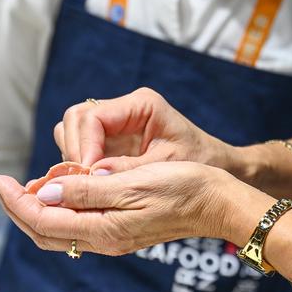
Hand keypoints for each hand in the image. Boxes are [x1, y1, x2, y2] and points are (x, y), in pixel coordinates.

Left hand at [0, 162, 250, 255]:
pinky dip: (58, 211)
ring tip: (21, 187)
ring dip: (35, 211)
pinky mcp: (123, 230)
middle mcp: (106, 240)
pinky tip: (57, 193)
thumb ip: (86, 191)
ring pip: (60, 231)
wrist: (217, 202)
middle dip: (17, 209)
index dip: (15, 201)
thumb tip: (44, 194)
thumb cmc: (182, 187)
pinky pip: (78, 226)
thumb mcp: (132, 183)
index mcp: (105, 230)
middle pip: (45, 232)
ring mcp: (115, 237)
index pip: (43, 220)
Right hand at [55, 88, 231, 171]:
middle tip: (79, 183)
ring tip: (85, 186)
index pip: (92, 117)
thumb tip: (90, 177)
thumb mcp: (167, 167)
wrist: (218, 166)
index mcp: (141, 104)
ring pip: (73, 132)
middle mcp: (124, 109)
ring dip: (73, 158)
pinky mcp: (113, 141)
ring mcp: (116, 124)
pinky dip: (81, 166)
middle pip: (75, 119)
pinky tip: (90, 187)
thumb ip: (128, 170)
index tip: (86, 175)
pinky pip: (83, 148)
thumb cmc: (200, 162)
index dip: (83, 146)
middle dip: (73, 151)